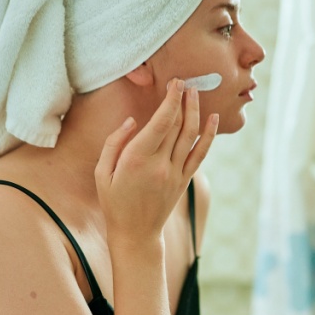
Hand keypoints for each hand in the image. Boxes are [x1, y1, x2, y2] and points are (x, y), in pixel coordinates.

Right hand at [96, 79, 218, 249]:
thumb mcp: (101, 172)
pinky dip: (209, 135)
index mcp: (137, 159)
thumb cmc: (113, 201)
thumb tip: (133, 121)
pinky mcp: (184, 180)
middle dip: (182, 99)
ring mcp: (175, 173)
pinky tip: (213, 118)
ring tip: (196, 92)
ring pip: (190, 135)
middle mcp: (160, 164)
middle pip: (177, 125)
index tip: (175, 83)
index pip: (160, 122)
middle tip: (184, 81)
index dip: (171, 100)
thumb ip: (114, 143)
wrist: (135, 233)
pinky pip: (200, 153)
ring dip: (195, 111)